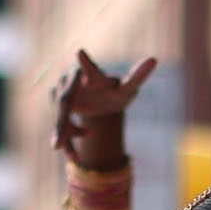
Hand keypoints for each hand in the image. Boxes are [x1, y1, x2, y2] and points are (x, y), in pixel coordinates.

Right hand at [54, 50, 157, 164]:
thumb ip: (137, 77)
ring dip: (67, 136)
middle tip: (57, 144)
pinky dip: (65, 142)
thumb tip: (154, 59)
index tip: (81, 53)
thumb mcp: (128, 90)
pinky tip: (74, 156)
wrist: (101, 104)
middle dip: (62, 124)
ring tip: (75, 155)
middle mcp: (72, 80)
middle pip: (65, 101)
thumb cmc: (116, 93)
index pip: (90, 69)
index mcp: (92, 74)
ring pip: (60, 118)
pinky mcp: (56, 106)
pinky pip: (59, 126)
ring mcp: (60, 92)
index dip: (86, 63)